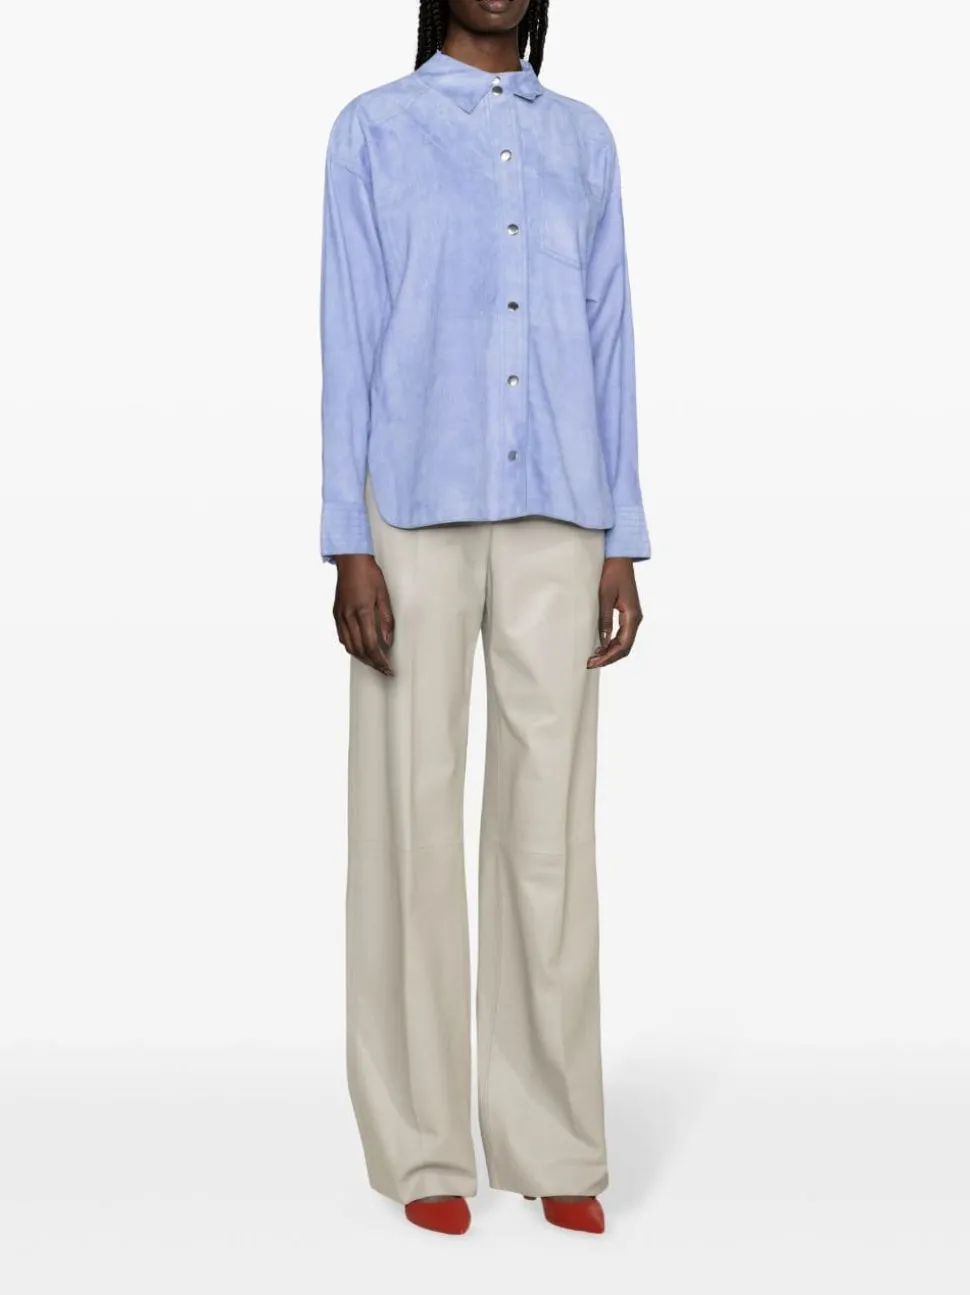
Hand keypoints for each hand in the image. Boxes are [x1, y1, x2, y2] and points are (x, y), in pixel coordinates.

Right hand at [333, 554, 394, 675]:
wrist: (350, 560)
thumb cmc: (369, 574)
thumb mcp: (384, 595)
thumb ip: (386, 620)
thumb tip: (387, 640)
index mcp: (362, 612)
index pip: (371, 644)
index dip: (380, 660)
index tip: (388, 668)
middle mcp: (349, 616)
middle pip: (360, 649)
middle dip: (372, 663)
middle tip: (383, 669)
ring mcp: (340, 616)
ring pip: (349, 646)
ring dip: (361, 658)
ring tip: (373, 662)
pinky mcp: (336, 614)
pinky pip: (342, 637)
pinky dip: (351, 647)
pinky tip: (360, 649)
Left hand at [587, 557, 642, 668]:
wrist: (620, 559)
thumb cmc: (612, 574)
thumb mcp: (605, 597)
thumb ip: (605, 620)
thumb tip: (603, 642)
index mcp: (633, 616)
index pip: (623, 645)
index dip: (609, 656)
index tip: (595, 662)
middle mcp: (636, 618)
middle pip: (625, 647)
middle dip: (609, 657)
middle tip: (591, 663)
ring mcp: (633, 616)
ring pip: (624, 642)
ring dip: (610, 651)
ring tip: (594, 657)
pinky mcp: (628, 613)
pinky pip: (623, 634)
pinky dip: (613, 643)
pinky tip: (601, 645)